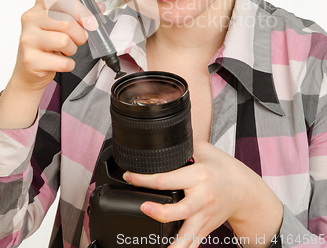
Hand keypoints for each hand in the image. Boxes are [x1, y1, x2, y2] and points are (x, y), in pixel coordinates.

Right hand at [11, 0, 105, 93]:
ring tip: (66, 50)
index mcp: (40, 6)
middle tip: (78, 40)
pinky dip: (68, 64)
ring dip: (72, 49)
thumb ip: (81, 13)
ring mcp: (28, 39)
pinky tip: (60, 62)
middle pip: (67, 22)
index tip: (91, 23)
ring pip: (64, 41)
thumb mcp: (63, 23)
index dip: (81, 11)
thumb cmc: (48, 42)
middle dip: (80, 34)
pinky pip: (62, 62)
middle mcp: (31, 19)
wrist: (31, 67)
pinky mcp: (30, 60)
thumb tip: (100, 6)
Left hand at [123, 141, 282, 247]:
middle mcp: (202, 198)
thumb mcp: (206, 150)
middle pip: (179, 210)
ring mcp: (204, 216)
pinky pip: (193, 243)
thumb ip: (185, 146)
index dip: (145, 179)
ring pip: (187, 236)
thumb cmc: (225, 169)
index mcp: (198, 176)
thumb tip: (164, 139)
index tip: (130, 177)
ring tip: (157, 247)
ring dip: (173, 245)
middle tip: (143, 207)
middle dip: (159, 212)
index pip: (167, 179)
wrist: (246, 191)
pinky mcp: (205, 228)